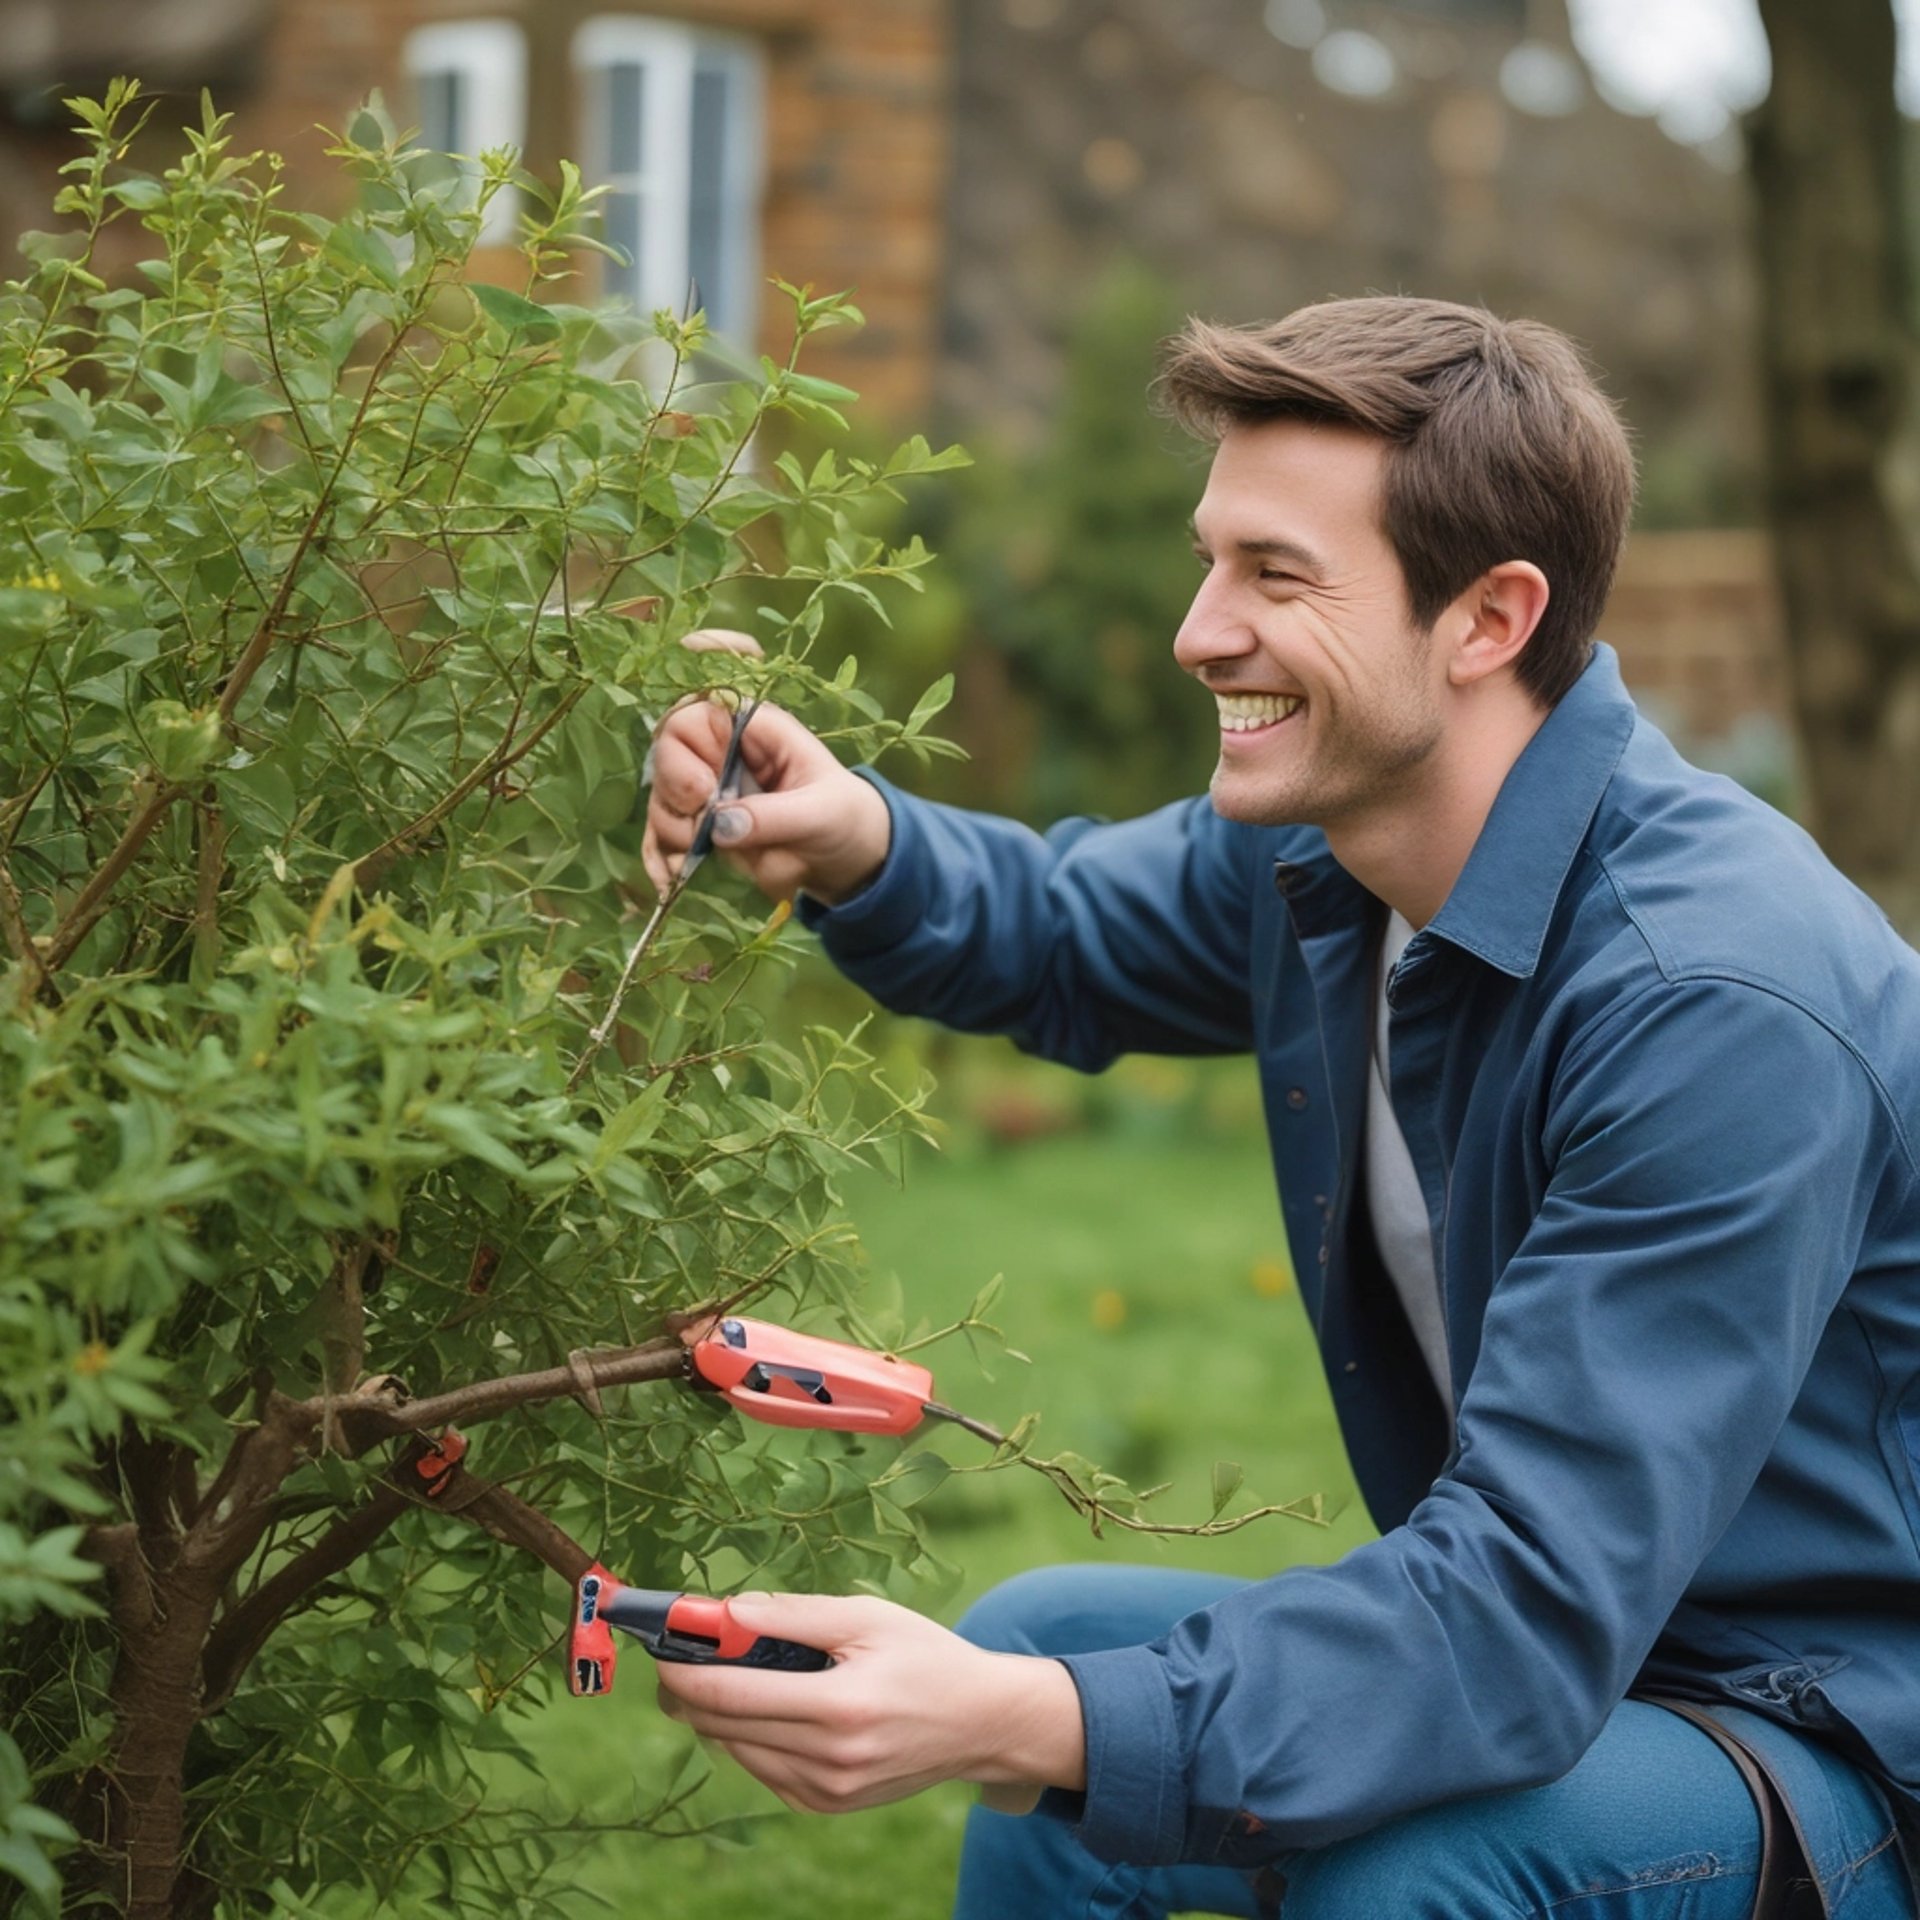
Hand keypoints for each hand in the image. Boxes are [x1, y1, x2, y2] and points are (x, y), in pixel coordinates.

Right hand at [641, 632, 891, 905]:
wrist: (848, 858)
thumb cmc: (843, 816)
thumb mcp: (820, 813)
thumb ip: (774, 816)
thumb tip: (719, 825)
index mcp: (752, 729)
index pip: (694, 714)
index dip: (685, 746)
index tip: (704, 790)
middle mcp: (721, 754)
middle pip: (665, 754)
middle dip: (674, 791)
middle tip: (702, 824)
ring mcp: (707, 792)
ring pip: (661, 797)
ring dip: (671, 827)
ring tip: (700, 849)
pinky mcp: (703, 828)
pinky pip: (665, 836)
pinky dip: (663, 857)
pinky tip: (671, 878)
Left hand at [653, 1592, 1087, 1814]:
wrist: (980, 1722)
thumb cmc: (924, 1656)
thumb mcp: (865, 1616)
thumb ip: (789, 1614)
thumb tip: (723, 1612)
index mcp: (839, 1707)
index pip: (728, 1694)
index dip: (682, 1668)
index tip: (660, 1642)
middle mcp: (829, 1760)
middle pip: (720, 1726)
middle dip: (687, 1688)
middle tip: (679, 1653)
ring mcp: (826, 1792)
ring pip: (735, 1750)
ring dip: (716, 1712)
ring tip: (728, 1672)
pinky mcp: (827, 1806)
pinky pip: (761, 1769)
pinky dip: (748, 1736)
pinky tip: (766, 1706)